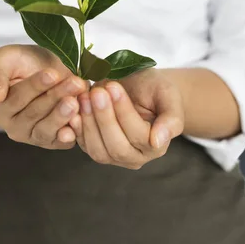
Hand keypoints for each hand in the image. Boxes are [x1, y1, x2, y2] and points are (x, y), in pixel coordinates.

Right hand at [0, 45, 87, 148]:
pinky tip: (80, 121)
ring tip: (76, 101)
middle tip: (75, 83)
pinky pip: (61, 141)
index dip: (35, 86)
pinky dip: (72, 133)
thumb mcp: (6, 58)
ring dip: (63, 116)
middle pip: (34, 114)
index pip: (16, 98)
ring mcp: (34, 137)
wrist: (46, 71)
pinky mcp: (53, 142)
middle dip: (55, 97)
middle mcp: (13, 128)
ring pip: (46, 130)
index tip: (52, 74)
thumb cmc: (23, 63)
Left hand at [70, 69, 184, 168]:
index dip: (124, 112)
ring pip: (98, 150)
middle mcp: (135, 157)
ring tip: (84, 96)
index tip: (114, 87)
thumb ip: (171, 119)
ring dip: (89, 122)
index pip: (138, 135)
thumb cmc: (154, 89)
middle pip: (117, 147)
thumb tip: (158, 141)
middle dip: (104, 118)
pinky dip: (76, 128)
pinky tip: (73, 107)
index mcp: (156, 146)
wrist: (136, 86)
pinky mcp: (94, 148)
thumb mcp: (168, 95)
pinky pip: (83, 144)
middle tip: (96, 92)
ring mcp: (113, 156)